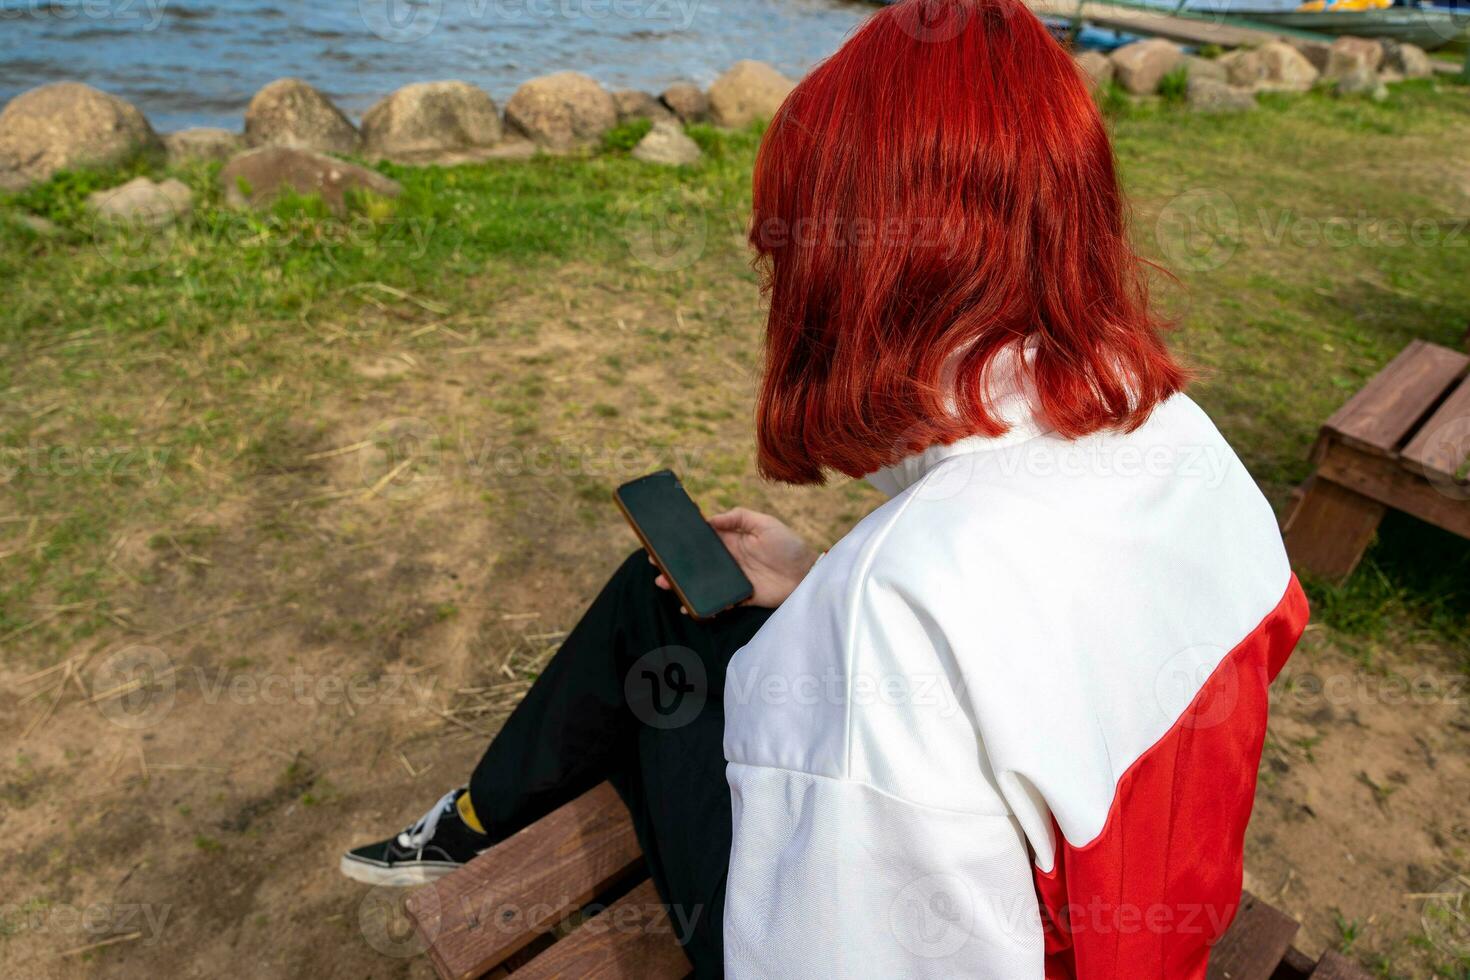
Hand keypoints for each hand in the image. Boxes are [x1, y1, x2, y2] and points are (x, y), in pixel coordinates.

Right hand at [653, 507, 818, 609]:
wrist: (808, 574)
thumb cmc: (789, 545)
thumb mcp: (765, 523)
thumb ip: (738, 517)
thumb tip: (710, 519)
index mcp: (732, 540)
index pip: (702, 539)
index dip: (683, 540)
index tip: (663, 540)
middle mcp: (728, 560)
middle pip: (696, 563)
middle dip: (675, 564)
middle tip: (656, 565)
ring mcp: (732, 580)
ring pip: (702, 583)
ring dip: (682, 584)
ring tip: (665, 584)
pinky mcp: (739, 598)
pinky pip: (717, 602)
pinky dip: (702, 605)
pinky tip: (688, 606)